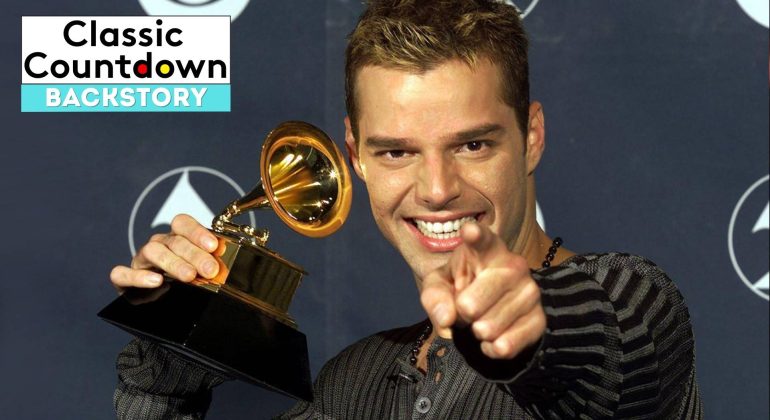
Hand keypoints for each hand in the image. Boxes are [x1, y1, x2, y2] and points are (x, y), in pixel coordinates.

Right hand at [109, 214, 219, 292]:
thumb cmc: (185, 286)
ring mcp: (140, 262)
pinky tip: (156, 281)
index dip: (197, 232)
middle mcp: (158, 245)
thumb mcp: (200, 273)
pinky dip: (138, 277)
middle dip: (194, 254)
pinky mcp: (124, 280)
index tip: (213, 246)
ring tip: (189, 276)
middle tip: (210, 269)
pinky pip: (122, 274)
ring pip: (152, 251)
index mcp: (176, 239)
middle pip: (174, 241)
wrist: (163, 311)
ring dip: (173, 263)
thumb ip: (209, 266)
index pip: (182, 223)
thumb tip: (226, 268)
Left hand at [420, 222, 545, 358]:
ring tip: (482, 318)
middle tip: (467, 308)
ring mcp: (530, 292)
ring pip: (486, 329)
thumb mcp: (439, 287)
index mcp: (486, 249)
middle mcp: (513, 265)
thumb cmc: (463, 289)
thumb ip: (434, 298)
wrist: (497, 309)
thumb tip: (447, 319)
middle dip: (460, 314)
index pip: (482, 240)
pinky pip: (504, 346)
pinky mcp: (539, 319)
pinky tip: (494, 337)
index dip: (475, 236)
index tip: (469, 231)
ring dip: (477, 331)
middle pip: (470, 305)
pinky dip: (491, 348)